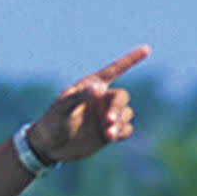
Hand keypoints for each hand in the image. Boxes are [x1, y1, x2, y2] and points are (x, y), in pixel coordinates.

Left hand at [24, 46, 147, 165]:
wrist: (49, 146)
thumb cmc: (52, 122)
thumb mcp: (62, 108)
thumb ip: (80, 96)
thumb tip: (99, 88)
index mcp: (91, 87)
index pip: (114, 70)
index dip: (130, 59)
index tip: (146, 49)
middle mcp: (101, 100)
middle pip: (122, 97)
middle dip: (118, 108)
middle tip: (108, 120)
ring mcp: (106, 116)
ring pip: (126, 114)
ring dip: (119, 122)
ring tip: (107, 133)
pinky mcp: (109, 132)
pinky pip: (126, 129)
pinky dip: (121, 131)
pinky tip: (110, 136)